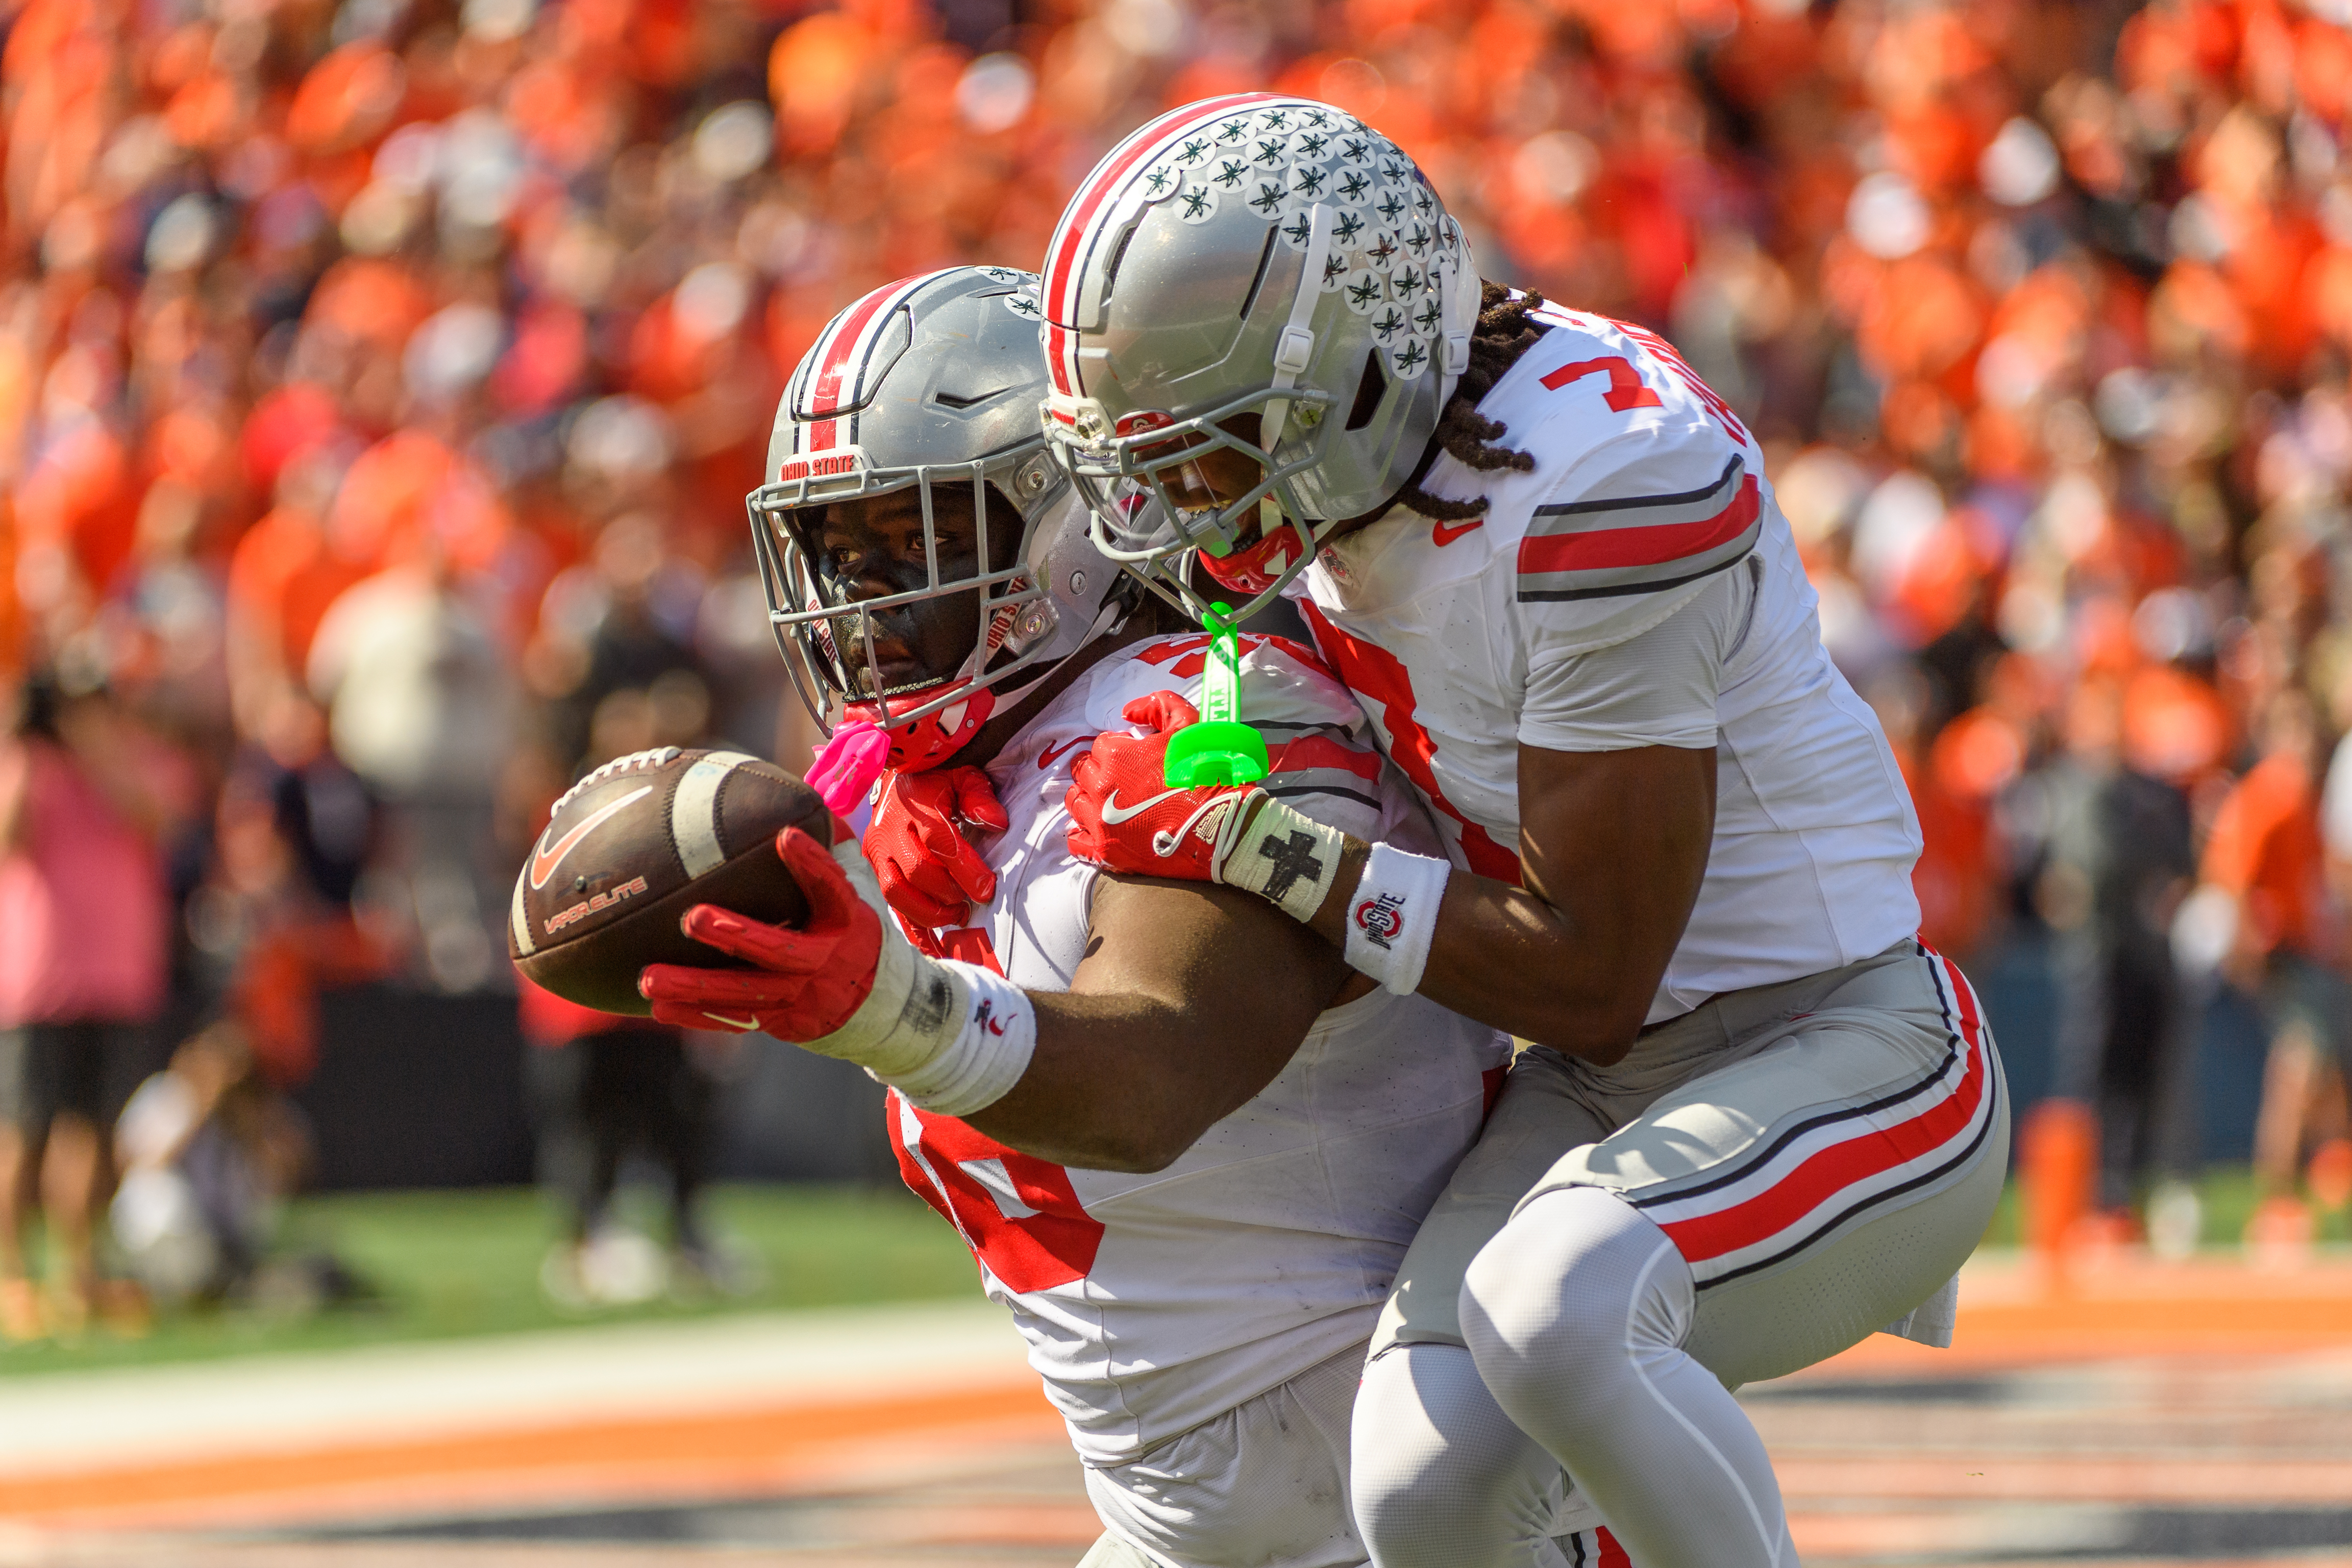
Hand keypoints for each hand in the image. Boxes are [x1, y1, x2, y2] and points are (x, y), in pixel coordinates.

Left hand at [639, 827, 882, 1037]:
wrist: (874, 1003)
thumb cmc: (847, 927)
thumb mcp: (855, 889)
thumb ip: (833, 847)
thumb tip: (809, 792)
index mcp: (845, 919)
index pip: (832, 889)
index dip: (812, 865)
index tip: (785, 835)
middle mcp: (824, 960)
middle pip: (780, 950)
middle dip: (736, 935)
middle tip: (693, 917)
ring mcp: (801, 995)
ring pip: (745, 994)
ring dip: (695, 986)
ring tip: (649, 977)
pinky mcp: (781, 1022)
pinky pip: (734, 1020)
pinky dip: (695, 1014)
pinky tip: (658, 1005)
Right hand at [866, 766, 1009, 927]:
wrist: (899, 778)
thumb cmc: (938, 781)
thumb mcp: (963, 777)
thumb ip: (980, 796)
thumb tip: (996, 823)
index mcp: (916, 808)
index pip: (939, 843)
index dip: (964, 870)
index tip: (987, 889)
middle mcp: (890, 831)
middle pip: (916, 873)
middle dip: (947, 894)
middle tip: (970, 903)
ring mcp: (878, 852)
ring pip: (896, 893)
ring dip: (929, 913)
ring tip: (957, 917)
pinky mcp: (875, 868)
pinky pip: (891, 906)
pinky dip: (912, 929)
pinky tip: (934, 947)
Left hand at [1064, 693, 1263, 880]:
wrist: (1222, 826)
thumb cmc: (1207, 775)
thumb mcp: (1189, 726)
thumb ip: (1158, 706)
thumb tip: (1128, 712)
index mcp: (1116, 756)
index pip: (1102, 745)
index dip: (1119, 749)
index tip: (1135, 759)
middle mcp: (1101, 787)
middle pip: (1085, 772)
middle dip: (1101, 771)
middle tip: (1123, 779)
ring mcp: (1101, 822)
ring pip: (1077, 803)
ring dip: (1089, 798)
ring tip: (1109, 802)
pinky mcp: (1106, 851)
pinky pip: (1077, 841)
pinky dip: (1082, 834)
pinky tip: (1097, 829)